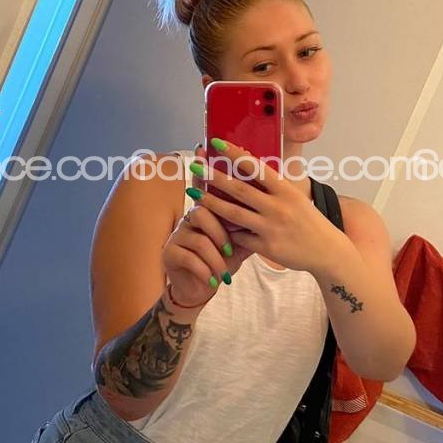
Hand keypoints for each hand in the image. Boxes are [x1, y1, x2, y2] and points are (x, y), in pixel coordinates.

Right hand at [161, 147, 251, 306]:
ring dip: (214, 258)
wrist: (198, 288)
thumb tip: (273, 201)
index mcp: (207, 210)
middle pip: (205, 211)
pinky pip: (190, 257)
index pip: (211, 190)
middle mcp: (189, 217)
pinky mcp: (169, 253)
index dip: (212, 174)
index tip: (210, 154)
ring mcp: (177, 234)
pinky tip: (213, 281)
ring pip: (199, 238)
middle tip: (231, 249)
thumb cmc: (222, 261)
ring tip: (223, 270)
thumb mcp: (240, 243)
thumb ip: (250, 222)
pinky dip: (205, 270)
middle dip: (221, 232)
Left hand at [193, 138, 338, 274]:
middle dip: (214, 177)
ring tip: (194, 195)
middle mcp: (278, 207)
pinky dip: (227, 231)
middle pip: (239, 189)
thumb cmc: (308, 220)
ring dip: (211, 203)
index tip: (216, 142)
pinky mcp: (267, 247)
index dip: (234, 153)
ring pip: (234, 213)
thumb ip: (273, 185)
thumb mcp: (295, 197)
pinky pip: (240, 237)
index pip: (256, 167)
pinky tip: (214, 225)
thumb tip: (248, 164)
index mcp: (286, 190)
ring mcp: (272, 228)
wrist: (327, 251)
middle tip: (195, 167)